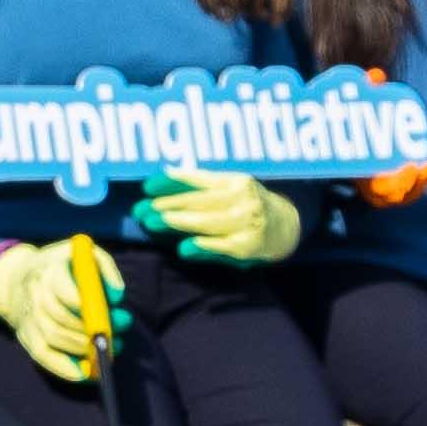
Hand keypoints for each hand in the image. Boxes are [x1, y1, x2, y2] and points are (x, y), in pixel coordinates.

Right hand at [0, 238, 112, 385]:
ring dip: (84, 349)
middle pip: (61, 319)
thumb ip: (104, 269)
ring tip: (109, 350)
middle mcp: (34, 293)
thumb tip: (117, 296)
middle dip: (92, 331)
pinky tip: (86, 373)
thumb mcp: (84, 253)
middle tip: (117, 336)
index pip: (65, 292)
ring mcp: (26, 316)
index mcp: (48, 269)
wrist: (15, 278)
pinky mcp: (25, 335)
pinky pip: (43, 356)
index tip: (113, 311)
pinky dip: (64, 368)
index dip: (88, 307)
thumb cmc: (62, 266)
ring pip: (54, 338)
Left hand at [144, 168, 296, 266]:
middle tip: (140, 209)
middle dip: (166, 205)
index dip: (170, 182)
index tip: (147, 186)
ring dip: (176, 222)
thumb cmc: (248, 205)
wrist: (286, 227)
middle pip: (198, 201)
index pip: (197, 179)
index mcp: (235, 181)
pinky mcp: (247, 248)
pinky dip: (202, 246)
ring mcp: (246, 223)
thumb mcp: (230, 189)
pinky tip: (184, 247)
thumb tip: (165, 177)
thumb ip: (200, 185)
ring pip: (206, 222)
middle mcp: (243, 198)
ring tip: (152, 222)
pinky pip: (220, 247)